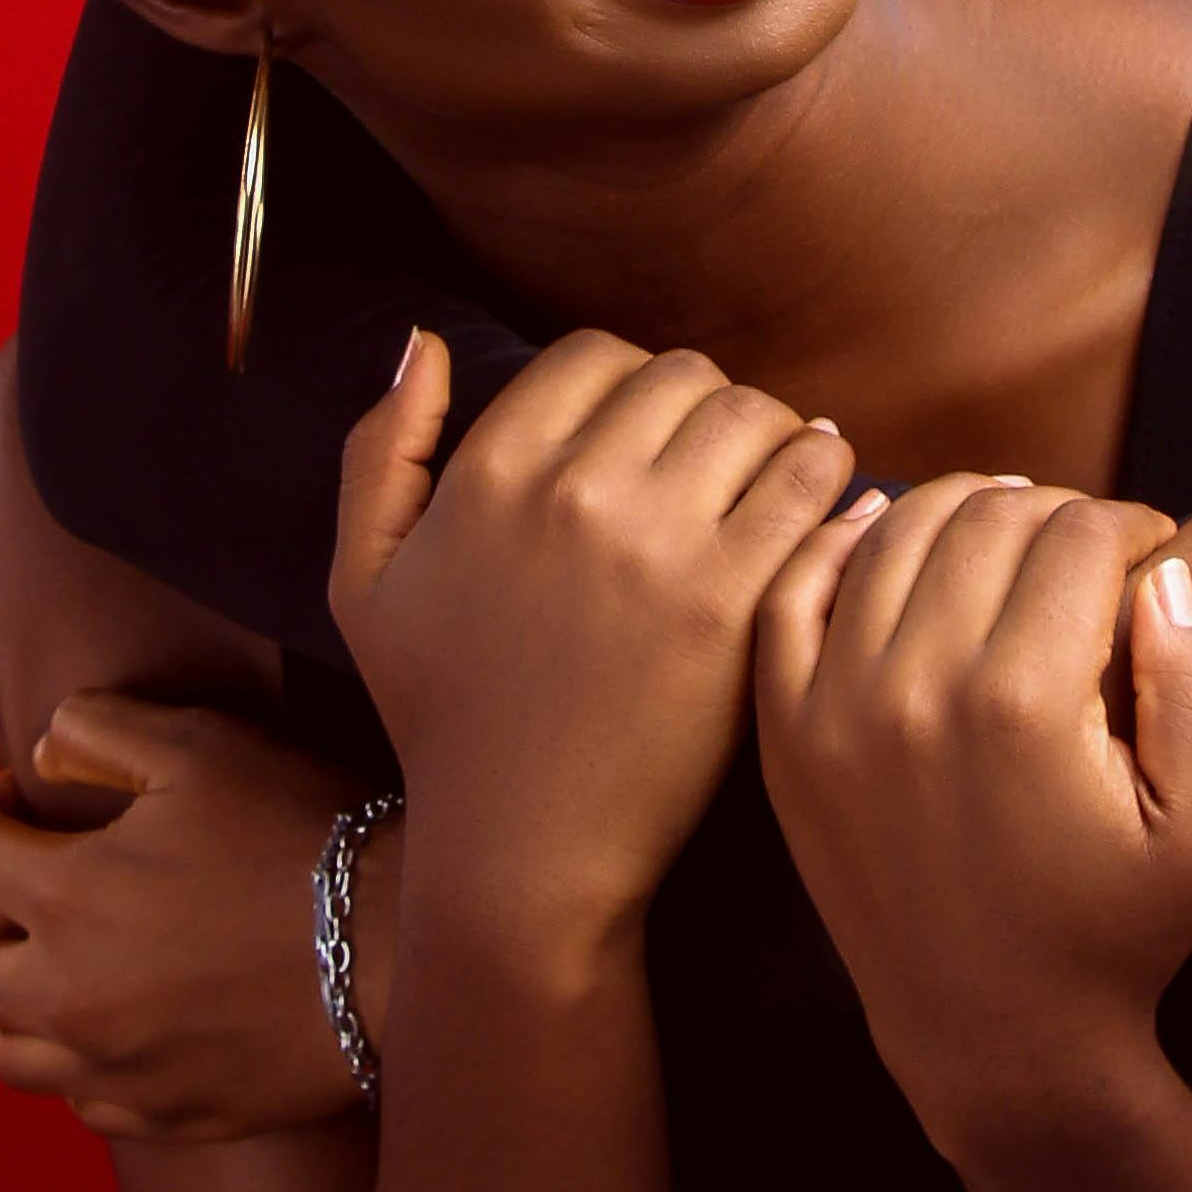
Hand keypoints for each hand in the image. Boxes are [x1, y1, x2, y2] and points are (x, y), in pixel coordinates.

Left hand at [0, 697, 374, 1138]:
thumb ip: (99, 732)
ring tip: (84, 964)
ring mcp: (120, 1071)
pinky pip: (89, 1105)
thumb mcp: (202, 746)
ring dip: (29, 1006)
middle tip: (49, 889)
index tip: (23, 798)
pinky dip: (91, 1065)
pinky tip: (141, 1020)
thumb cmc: (301, 833)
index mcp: (66, 898)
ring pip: (15, 1056)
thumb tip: (41, 753)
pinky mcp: (173, 1116)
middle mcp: (72, 999)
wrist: (403, 950)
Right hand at [330, 327, 861, 942]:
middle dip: (701, 411)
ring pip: (755, 414)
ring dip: (770, 438)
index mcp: (490, 474)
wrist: (523, 847)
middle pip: (682, 375)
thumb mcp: (366, 582)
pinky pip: (812, 482)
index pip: (594, 354)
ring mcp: (661, 545)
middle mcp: (574, 491)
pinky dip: (826, 480)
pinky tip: (819, 509)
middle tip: (713, 465)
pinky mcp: (737, 602)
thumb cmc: (443, 717)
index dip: (625, 386)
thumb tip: (423, 344)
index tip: (642, 441)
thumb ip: (381, 451)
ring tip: (769, 483)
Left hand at [756, 478, 1191, 1151]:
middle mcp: (916, 690)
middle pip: (985, 518)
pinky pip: (792, 594)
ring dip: (957, 511)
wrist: (997, 1043)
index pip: (1075, 535)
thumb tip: (1162, 569)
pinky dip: (837, 543)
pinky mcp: (788, 737)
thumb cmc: (1118, 938)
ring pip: (891, 535)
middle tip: (1084, 544)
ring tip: (1005, 533)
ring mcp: (835, 710)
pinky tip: (884, 528)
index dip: (1128, 522)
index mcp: (1025, 705)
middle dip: (1051, 511)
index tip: (1148, 547)